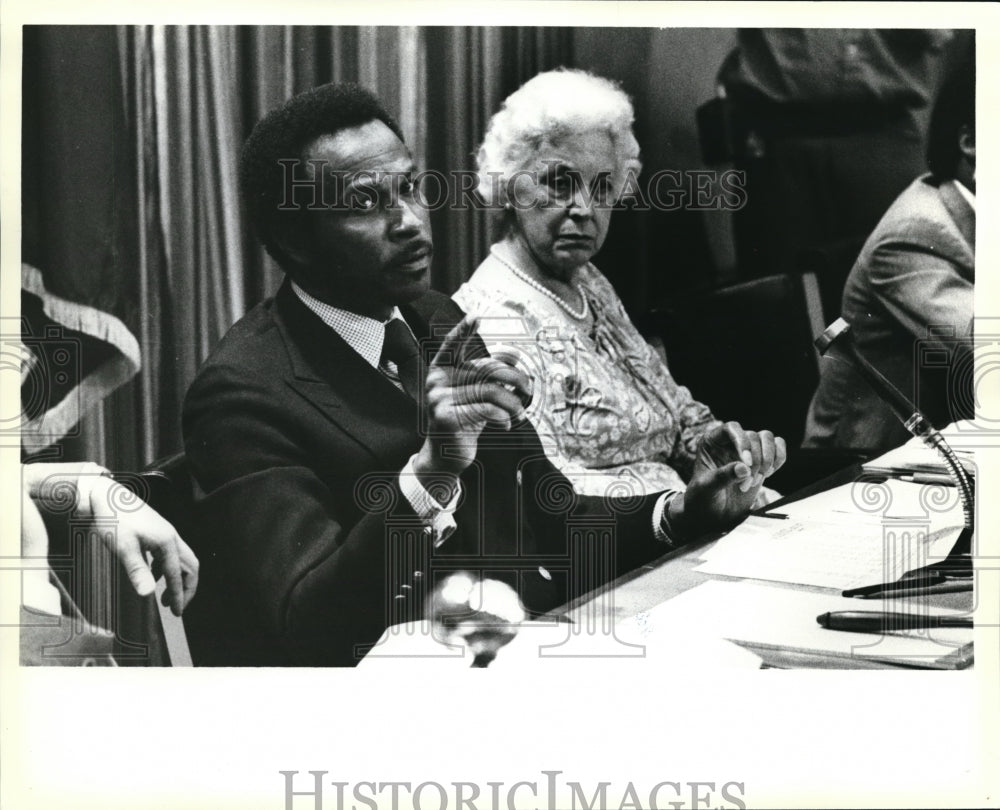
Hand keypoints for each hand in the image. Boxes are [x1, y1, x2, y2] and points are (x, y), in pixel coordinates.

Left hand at [88, 477, 199, 615]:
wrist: (106, 496)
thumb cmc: (113, 520)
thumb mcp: (123, 547)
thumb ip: (137, 570)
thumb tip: (147, 594)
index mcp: (167, 542)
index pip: (178, 574)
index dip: (179, 595)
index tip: (177, 612)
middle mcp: (172, 537)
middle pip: (191, 566)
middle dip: (188, 588)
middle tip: (178, 607)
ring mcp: (167, 533)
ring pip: (183, 559)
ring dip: (178, 579)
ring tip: (164, 596)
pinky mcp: (159, 531)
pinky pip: (172, 554)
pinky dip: (168, 568)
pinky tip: (153, 574)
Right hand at [414, 316, 532, 479]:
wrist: (445, 456)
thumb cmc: (464, 421)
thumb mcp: (477, 395)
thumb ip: (489, 376)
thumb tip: (514, 356)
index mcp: (441, 371)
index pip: (451, 346)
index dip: (463, 331)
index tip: (476, 316)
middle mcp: (436, 381)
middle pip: (485, 370)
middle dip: (513, 378)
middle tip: (528, 389)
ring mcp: (438, 399)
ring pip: (490, 391)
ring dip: (512, 403)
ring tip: (520, 414)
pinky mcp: (446, 417)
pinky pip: (486, 409)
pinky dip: (503, 417)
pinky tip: (506, 425)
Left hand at [672, 422, 786, 538]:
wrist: (712, 514)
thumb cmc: (702, 499)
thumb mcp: (706, 489)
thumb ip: (722, 477)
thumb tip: (744, 468)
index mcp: (712, 442)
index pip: (731, 428)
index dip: (742, 442)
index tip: (747, 463)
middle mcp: (730, 441)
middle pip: (753, 436)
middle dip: (755, 462)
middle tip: (746, 485)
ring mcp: (747, 449)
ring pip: (767, 438)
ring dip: (767, 461)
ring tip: (756, 481)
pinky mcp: (761, 460)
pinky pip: (778, 447)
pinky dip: (779, 458)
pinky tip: (769, 473)